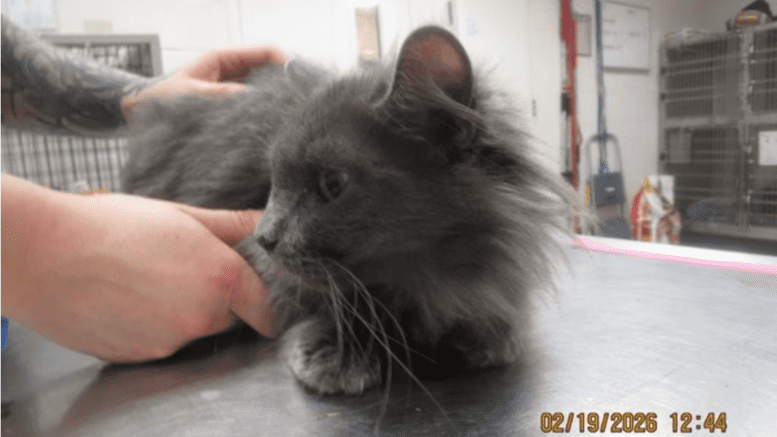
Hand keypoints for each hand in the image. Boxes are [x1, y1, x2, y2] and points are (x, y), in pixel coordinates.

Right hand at [2, 176, 273, 361]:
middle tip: (181, 266)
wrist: (45, 255)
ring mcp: (170, 341)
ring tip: (146, 278)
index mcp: (222, 278)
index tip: (257, 292)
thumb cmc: (111, 227)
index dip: (264, 299)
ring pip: (192, 328)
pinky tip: (128, 297)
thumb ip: (233, 224)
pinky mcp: (141, 356)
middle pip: (228, 315)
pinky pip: (161, 342)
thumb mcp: (182, 215)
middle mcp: (202, 316)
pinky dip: (153, 324)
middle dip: (216, 296)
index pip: (268, 308)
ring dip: (181, 310)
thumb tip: (266, 222)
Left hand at [121, 45, 286, 117]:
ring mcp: (235, 87)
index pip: (266, 51)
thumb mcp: (193, 96)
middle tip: (299, 102)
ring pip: (267, 88)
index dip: (287, 62)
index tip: (300, 80)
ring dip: (277, 100)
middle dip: (287, 83)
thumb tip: (255, 99)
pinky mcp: (233, 104)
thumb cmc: (162, 100)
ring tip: (289, 115)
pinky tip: (272, 124)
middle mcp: (234, 69)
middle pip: (272, 69)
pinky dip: (265, 112)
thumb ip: (224, 94)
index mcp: (224, 57)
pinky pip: (256, 105)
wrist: (141, 112)